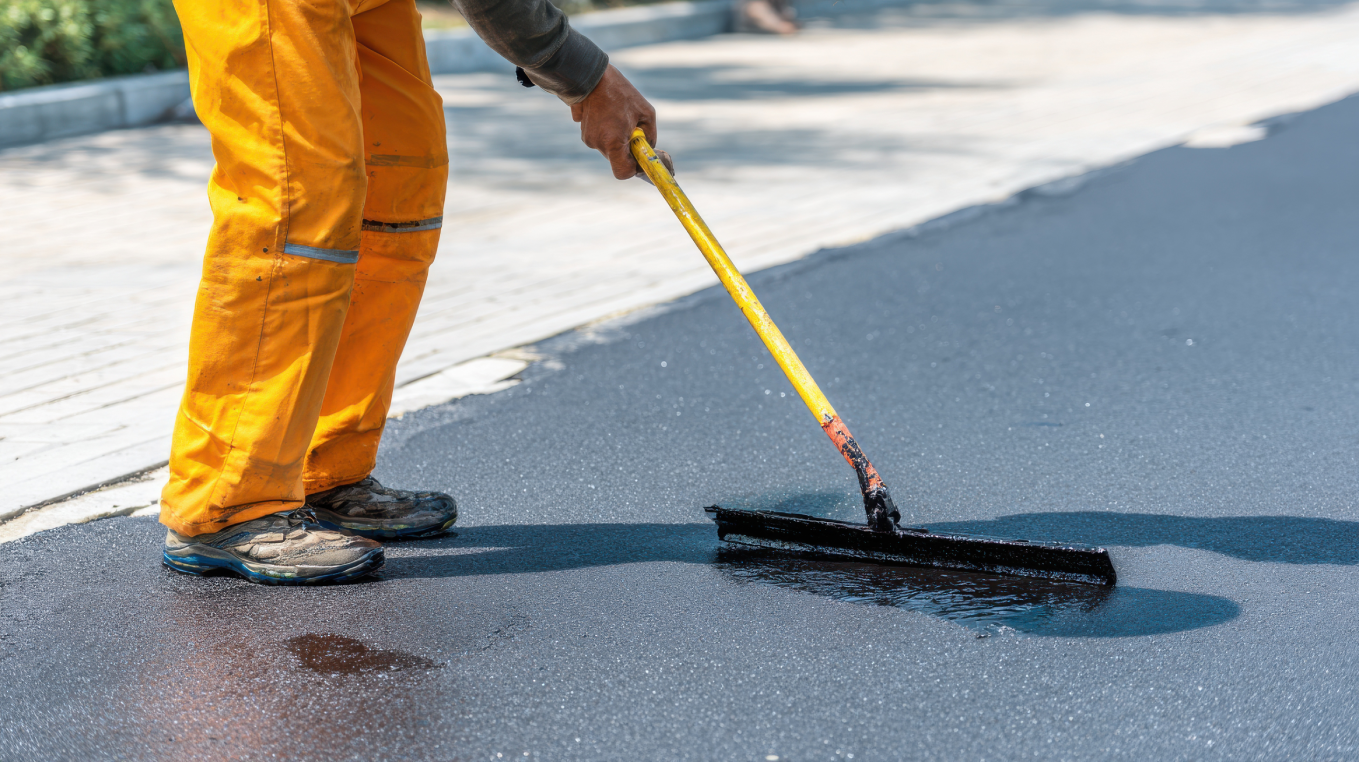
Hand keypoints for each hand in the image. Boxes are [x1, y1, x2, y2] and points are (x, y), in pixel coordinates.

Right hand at [571, 65, 656, 179]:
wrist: (592, 77)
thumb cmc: (621, 92)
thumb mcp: (646, 112)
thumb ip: (650, 135)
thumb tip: (649, 147)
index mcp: (614, 142)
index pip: (623, 173)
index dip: (633, 169)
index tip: (638, 157)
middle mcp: (598, 144)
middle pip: (616, 159)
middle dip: (626, 149)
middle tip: (632, 130)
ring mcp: (588, 139)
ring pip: (608, 148)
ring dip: (616, 139)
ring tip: (619, 118)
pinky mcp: (583, 132)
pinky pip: (600, 139)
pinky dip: (607, 132)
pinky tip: (609, 114)